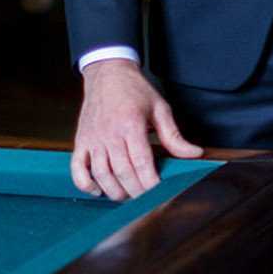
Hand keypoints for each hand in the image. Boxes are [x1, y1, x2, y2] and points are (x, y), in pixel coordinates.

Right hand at [71, 60, 202, 199]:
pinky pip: (77, 168)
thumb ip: (175, 135)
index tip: (160, 194)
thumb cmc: (135, 91)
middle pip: (122, 172)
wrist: (107, 73)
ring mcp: (93, 139)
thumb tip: (195, 154)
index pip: (142, 162)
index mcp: (131, 125)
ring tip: (127, 196)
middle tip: (147, 200)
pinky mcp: (81, 141)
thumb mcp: (159, 108)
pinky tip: (98, 190)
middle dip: (136, 191)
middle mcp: (109, 134)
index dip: (151, 183)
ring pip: (101, 174)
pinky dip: (85, 184)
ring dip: (114, 191)